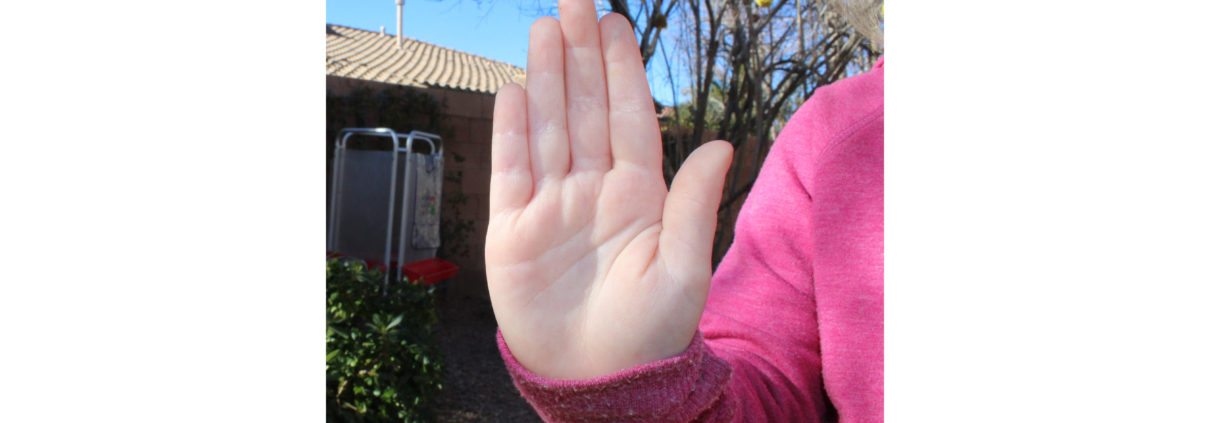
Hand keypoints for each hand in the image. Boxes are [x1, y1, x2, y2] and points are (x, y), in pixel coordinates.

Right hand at [485, 0, 732, 379]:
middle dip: (580, 56)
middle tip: (575, 3)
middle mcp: (594, 190)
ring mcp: (552, 206)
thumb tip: (719, 144)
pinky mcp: (514, 229)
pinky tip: (514, 92)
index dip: (622, 71)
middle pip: (586, 110)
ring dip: (547, 79)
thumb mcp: (683, 271)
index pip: (630, 118)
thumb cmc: (649, 333)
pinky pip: (511, 170)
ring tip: (544, 29)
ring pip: (549, 128)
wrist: (596, 380)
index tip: (615, 25)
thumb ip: (694, 206)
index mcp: (638, 194)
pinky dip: (511, 132)